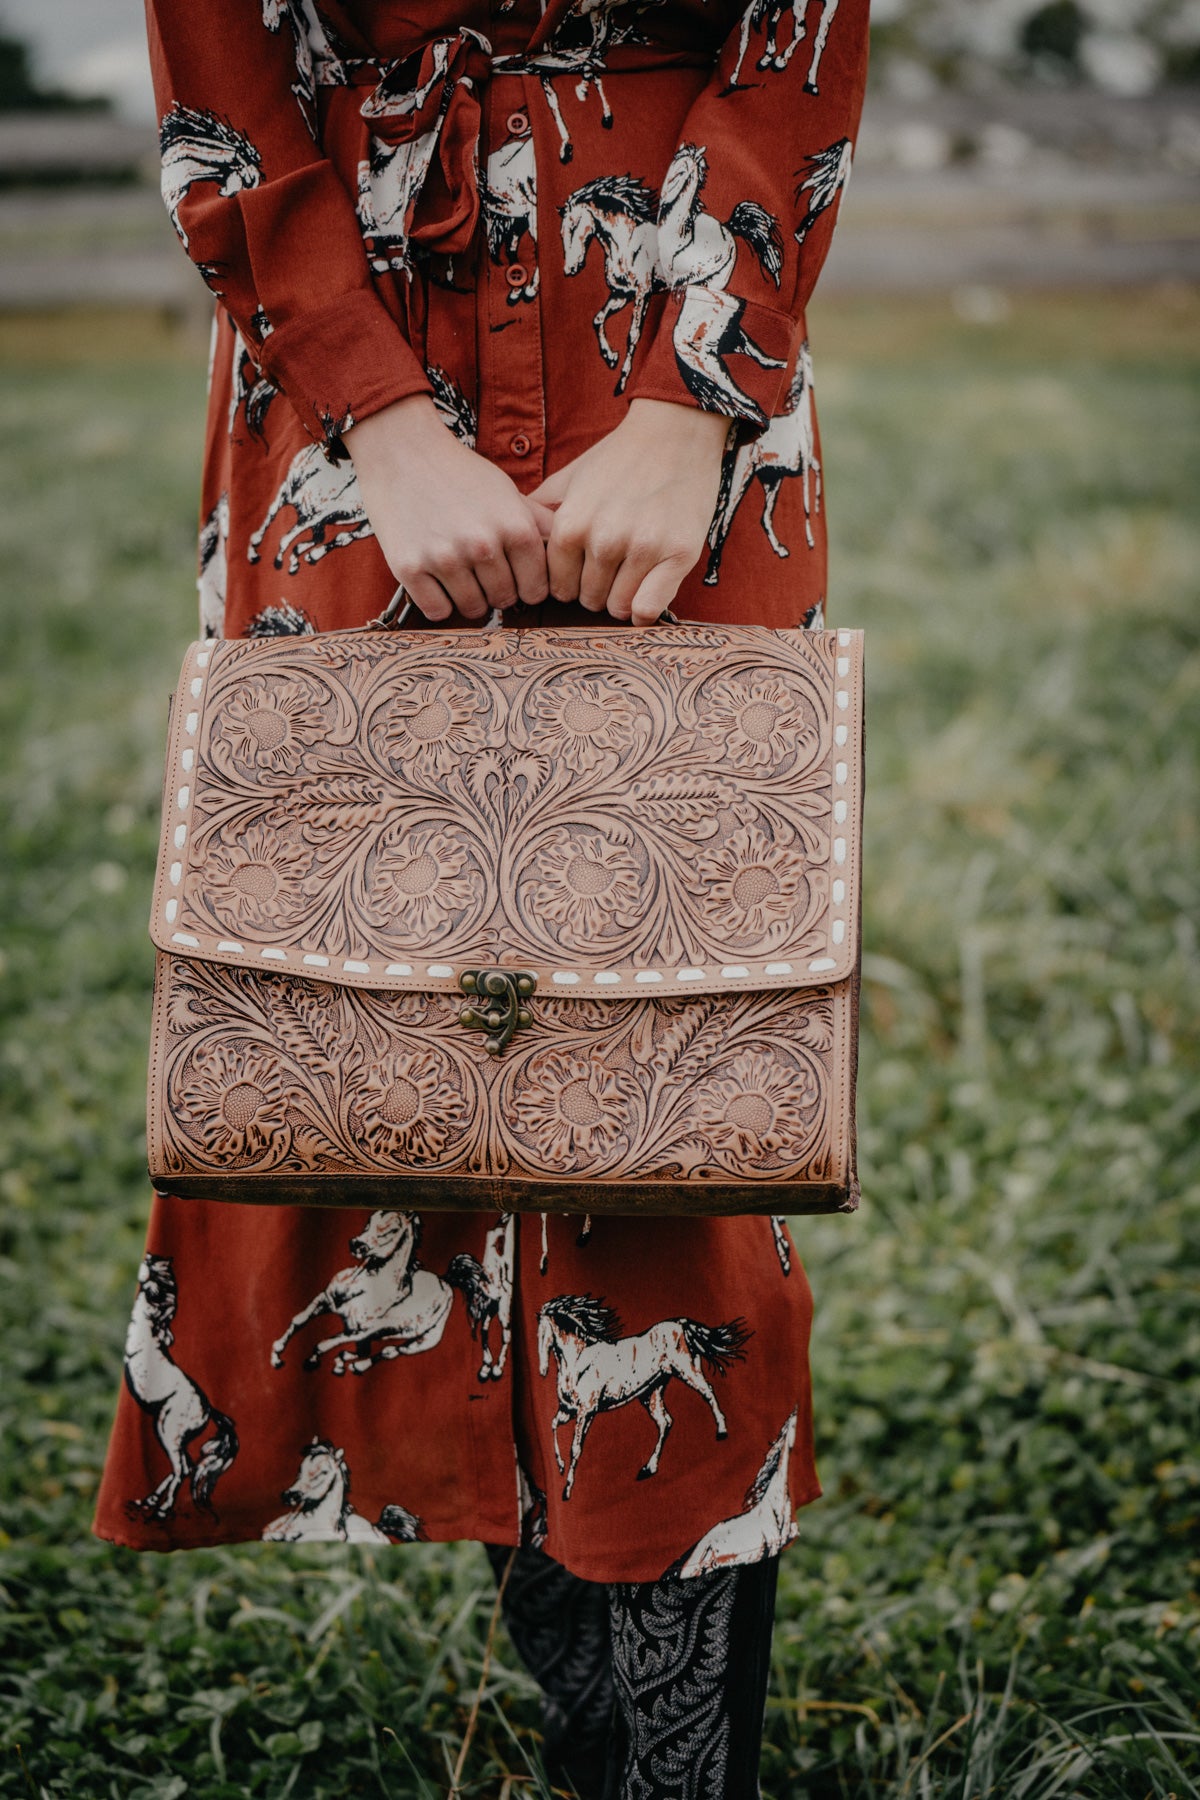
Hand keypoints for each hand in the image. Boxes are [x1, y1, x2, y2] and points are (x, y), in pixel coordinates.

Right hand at [343, 393, 555, 620]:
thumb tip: (571, 550)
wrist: (402, 452)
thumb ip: (539, 525)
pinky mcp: (409, 567)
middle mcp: (482, 544)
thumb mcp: (509, 492)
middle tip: (481, 569)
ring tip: (459, 571)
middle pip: (504, 600)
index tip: (514, 576)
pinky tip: (436, 579)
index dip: (527, 586)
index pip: (536, 589)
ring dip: (468, 596)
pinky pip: (437, 611)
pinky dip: (438, 602)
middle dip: (497, 590)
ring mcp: (444, 557)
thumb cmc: (461, 473)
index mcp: (515, 527)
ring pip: (472, 609)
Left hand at [526, 397, 732, 624]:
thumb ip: (539, 512)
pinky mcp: (678, 554)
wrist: (674, 432)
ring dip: (623, 598)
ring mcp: (642, 548)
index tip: (584, 572)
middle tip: (613, 569)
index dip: (571, 583)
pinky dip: (646, 608)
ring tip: (632, 573)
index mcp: (571, 524)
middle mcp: (603, 540)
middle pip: (588, 600)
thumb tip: (512, 540)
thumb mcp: (569, 478)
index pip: (558, 587)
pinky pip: (648, 608)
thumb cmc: (619, 457)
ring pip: (618, 608)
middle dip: (597, 589)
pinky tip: (649, 589)